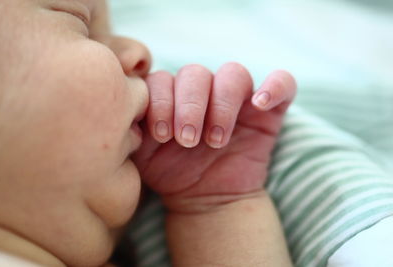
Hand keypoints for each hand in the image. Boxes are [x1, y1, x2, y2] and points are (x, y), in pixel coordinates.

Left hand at [133, 63, 295, 211]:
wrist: (206, 201)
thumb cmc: (173, 174)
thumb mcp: (144, 153)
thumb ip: (133, 127)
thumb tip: (127, 107)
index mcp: (173, 96)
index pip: (164, 78)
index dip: (160, 101)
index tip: (160, 136)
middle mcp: (205, 92)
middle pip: (196, 73)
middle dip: (189, 106)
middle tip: (186, 141)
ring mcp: (238, 99)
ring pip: (233, 74)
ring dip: (221, 105)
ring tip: (215, 140)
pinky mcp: (269, 111)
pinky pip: (282, 84)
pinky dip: (275, 87)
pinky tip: (261, 104)